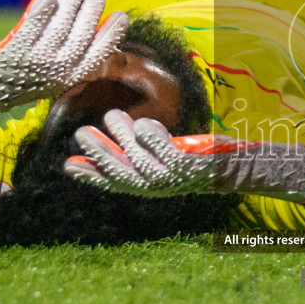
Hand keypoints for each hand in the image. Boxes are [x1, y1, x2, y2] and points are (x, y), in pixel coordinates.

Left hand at [0, 0, 127, 143]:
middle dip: (93, 6)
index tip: (119, 15)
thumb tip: (97, 22)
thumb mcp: (58, 74)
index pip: (100, 52)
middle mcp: (58, 69)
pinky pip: (34, 25)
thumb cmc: (27, 77)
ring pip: (62, 24)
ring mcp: (38, 59)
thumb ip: (76, 54)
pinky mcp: (17, 50)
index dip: (113, 33)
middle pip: (83, 32)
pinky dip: (44, 7)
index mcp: (73, 76)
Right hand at [65, 110, 304, 202]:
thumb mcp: (159, 157)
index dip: (89, 176)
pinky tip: (141, 122)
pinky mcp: (188, 165)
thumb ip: (131, 153)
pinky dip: (149, 135)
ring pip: (137, 158)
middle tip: (82, 132)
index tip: (68, 164)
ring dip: (120, 136)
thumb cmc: (196, 158)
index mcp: (147, 187)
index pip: (111, 184)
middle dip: (98, 153)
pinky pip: (161, 148)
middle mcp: (157, 187)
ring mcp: (172, 178)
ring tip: (112, 116)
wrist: (236, 166)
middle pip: (119, 172)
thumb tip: (96, 144)